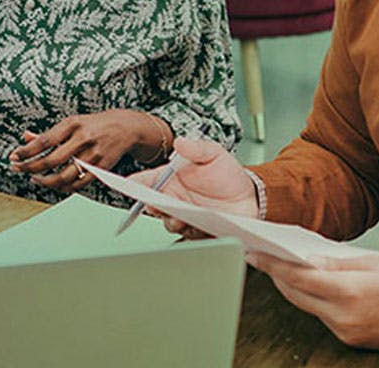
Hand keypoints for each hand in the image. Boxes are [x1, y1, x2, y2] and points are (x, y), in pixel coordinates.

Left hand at [8, 110, 147, 193]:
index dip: (26, 151)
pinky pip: (77, 184)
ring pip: (63, 176)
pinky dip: (62, 187)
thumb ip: (49, 133)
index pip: (44, 141)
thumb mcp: (72, 122)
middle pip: (51, 160)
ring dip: (45, 181)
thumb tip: (25, 138)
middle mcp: (83, 139)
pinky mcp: (100, 168)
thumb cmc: (95, 124)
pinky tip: (54, 184)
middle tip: (19, 169)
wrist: (126, 127)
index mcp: (74, 124)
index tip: (14, 156)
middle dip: (30, 167)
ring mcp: (93, 155)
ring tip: (35, 179)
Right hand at [129, 137, 257, 236]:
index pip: (145, 182)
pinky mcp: (196, 231)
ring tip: (185, 215)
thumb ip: (197, 148)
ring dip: (174, 220)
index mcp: (171, 179)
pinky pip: (188, 236)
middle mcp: (174, 199)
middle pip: (152, 206)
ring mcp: (184, 216)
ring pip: (169, 223)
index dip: (133, 185)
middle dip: (154, 206)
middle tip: (160, 203)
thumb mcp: (214, 154)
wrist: (251, 197)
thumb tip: (180, 142)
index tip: (127, 185)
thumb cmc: (229, 174)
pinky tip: (203, 224)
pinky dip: (192, 232)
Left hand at [247, 251, 378, 353]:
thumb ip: (336, 262)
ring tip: (280, 267)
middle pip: (296, 294)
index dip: (272, 264)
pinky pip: (321, 316)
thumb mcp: (372, 262)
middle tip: (261, 256)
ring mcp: (345, 331)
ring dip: (292, 288)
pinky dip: (312, 300)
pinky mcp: (349, 338)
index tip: (256, 253)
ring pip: (306, 306)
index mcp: (348, 292)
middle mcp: (343, 316)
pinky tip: (308, 286)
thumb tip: (308, 259)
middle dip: (277, 275)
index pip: (298, 277)